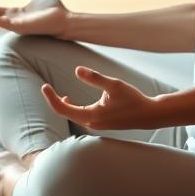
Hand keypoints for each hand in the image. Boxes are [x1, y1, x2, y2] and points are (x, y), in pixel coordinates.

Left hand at [41, 66, 159, 130]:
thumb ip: (94, 78)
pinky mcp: (101, 124)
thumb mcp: (114, 85)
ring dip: (63, 106)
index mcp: (92, 116)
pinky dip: (72, 109)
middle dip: (54, 101)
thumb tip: (76, 70)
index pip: (62, 110)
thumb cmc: (133, 99)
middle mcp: (92, 124)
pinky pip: (80, 117)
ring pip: (73, 117)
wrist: (149, 115)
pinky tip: (71, 100)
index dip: (51, 98)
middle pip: (65, 114)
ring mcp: (96, 125)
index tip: (44, 86)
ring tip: (57, 94)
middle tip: (45, 87)